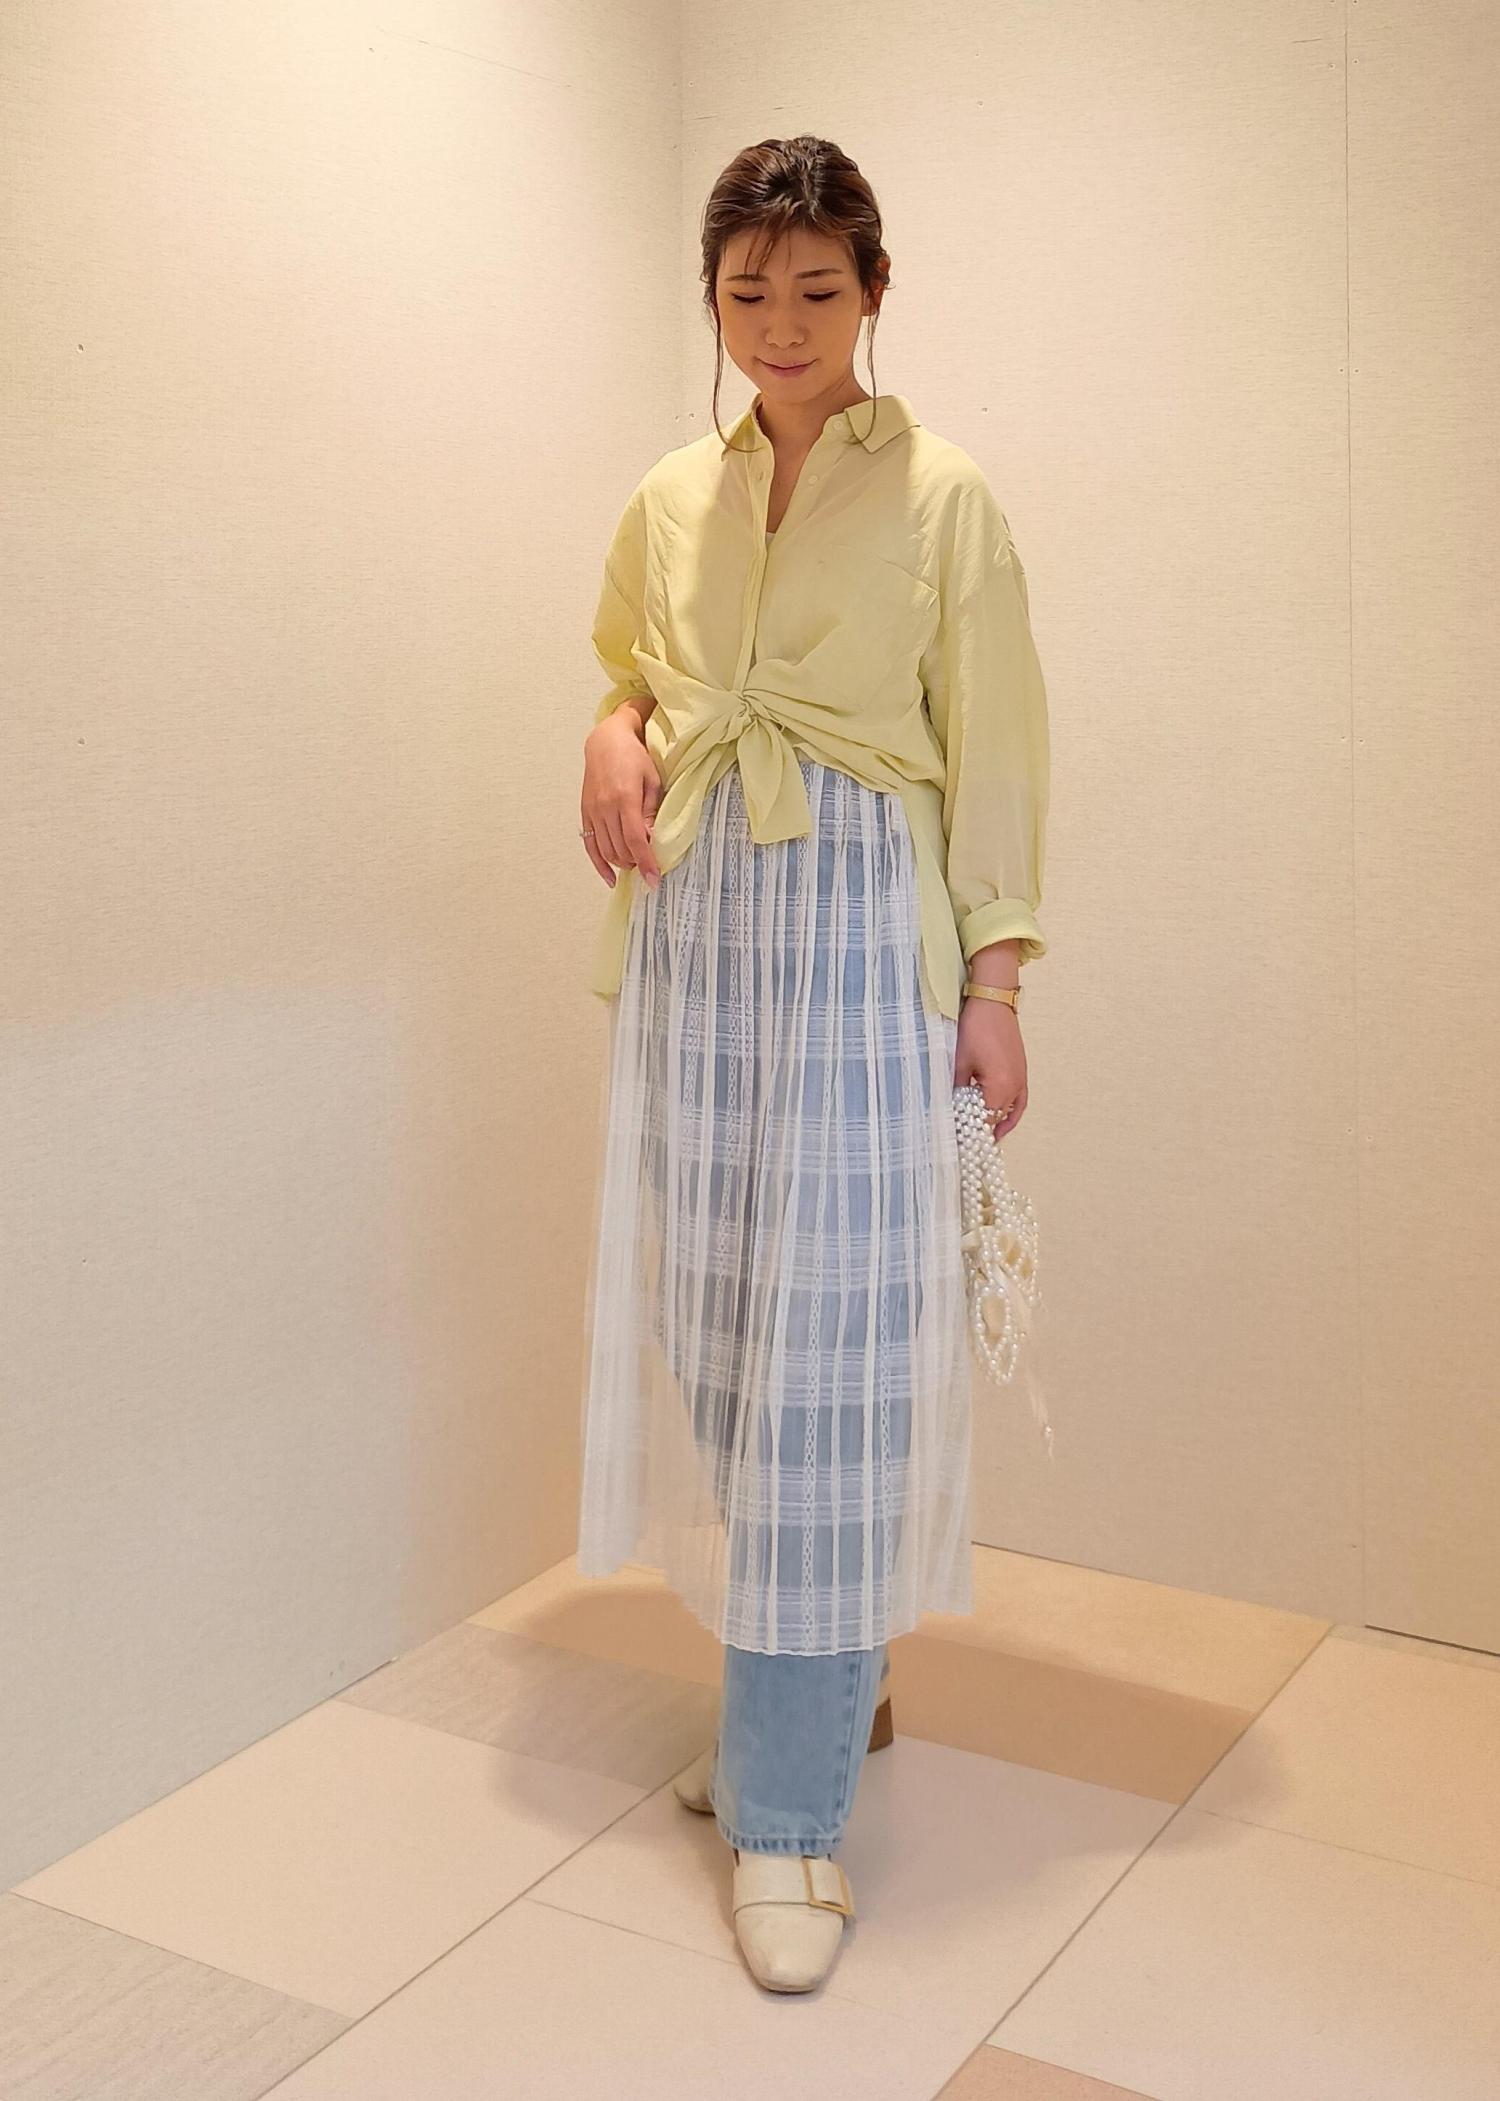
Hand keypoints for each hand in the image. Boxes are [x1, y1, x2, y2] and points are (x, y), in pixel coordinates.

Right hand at [581, 709, 664, 889]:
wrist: (606, 742)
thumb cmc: (634, 758)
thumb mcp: (652, 781)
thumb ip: (652, 811)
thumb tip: (653, 840)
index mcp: (625, 797)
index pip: (635, 840)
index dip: (645, 862)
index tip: (654, 879)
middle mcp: (605, 807)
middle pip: (620, 849)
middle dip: (636, 863)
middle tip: (650, 866)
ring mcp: (592, 811)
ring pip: (606, 850)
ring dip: (622, 863)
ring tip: (635, 863)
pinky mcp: (585, 813)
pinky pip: (590, 846)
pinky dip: (599, 865)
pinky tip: (610, 878)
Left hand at [954, 1000, 1027, 1137]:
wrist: (993, 1003)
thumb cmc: (975, 1029)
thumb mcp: (959, 1062)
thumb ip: (957, 1089)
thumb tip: (952, 1107)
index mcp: (999, 1087)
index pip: (985, 1120)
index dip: (971, 1131)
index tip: (958, 1141)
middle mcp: (1014, 1087)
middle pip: (998, 1118)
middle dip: (982, 1129)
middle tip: (966, 1140)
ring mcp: (1021, 1079)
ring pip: (1010, 1111)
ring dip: (998, 1123)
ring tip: (986, 1138)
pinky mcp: (1021, 1071)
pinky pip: (1020, 1099)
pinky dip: (1013, 1112)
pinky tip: (1005, 1119)